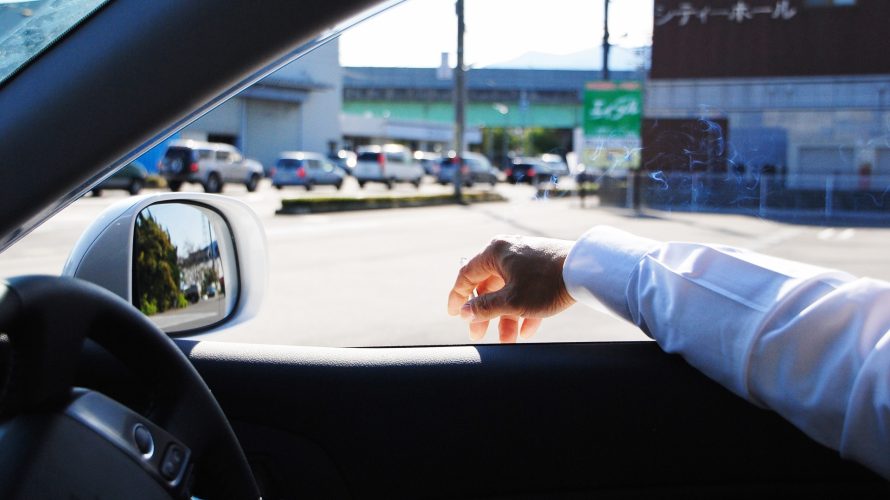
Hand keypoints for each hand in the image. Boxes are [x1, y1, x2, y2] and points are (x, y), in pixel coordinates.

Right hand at [447, 235, 575, 342]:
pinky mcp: (542, 266)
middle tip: (479, 335)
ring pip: (508, 290)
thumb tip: (465, 312)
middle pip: (488, 286)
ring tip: (509, 340)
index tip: (454, 314)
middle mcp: (508, 251)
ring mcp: (526, 258)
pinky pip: (526, 289)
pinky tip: (528, 330)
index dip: (457, 297)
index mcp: (494, 253)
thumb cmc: (546, 283)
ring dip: (506, 317)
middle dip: (485, 314)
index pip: (466, 275)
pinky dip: (524, 309)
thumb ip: (485, 308)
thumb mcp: (512, 301)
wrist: (588, 270)